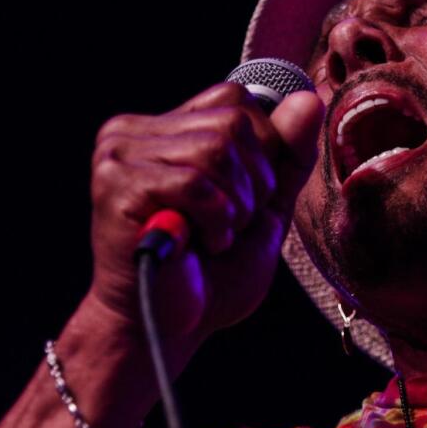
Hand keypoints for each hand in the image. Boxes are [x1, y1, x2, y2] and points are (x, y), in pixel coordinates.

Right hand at [84, 82, 324, 349]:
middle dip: (253, 185)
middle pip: (232, 122)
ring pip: (216, 149)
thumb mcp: (266, 208)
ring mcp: (118, 154)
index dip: (262, 151)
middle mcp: (133, 132)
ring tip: (213, 238)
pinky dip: (215, 220)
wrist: (168, 329)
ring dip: (234, 208)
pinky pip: (194, 182)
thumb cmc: (212, 274)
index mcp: (164, 130)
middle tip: (228, 227)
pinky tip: (200, 245)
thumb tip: (310, 98)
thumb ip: (288, 156)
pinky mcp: (115, 184)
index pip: (235, 99)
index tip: (245, 202)